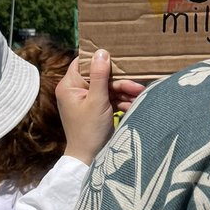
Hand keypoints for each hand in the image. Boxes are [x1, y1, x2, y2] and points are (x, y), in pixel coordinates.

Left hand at [56, 50, 143, 165]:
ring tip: (139, 96)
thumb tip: (101, 51)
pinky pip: (108, 99)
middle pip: (99, 76)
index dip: (98, 59)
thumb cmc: (89, 129)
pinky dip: (120, 102)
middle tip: (136, 85)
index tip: (116, 55)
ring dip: (123, 92)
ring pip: (107, 88)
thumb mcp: (97, 100)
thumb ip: (100, 75)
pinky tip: (132, 105)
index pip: (83, 63)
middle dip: (119, 82)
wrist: (88, 158)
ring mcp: (85, 100)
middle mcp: (75, 90)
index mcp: (69, 85)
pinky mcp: (95, 109)